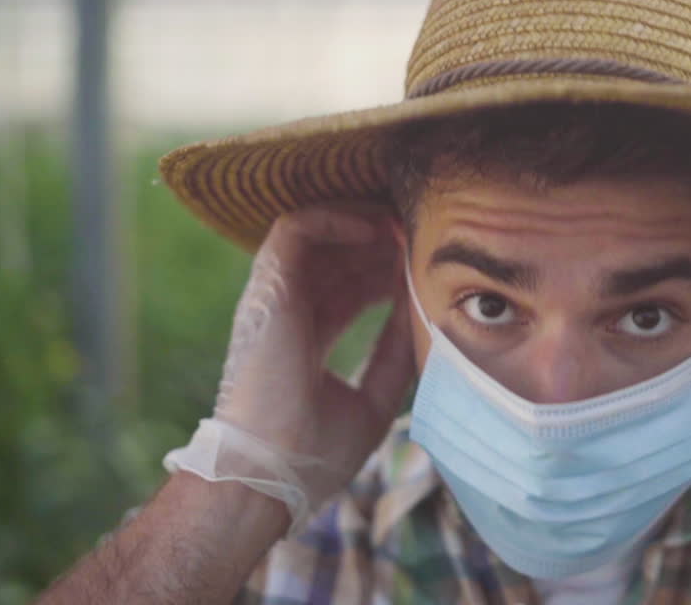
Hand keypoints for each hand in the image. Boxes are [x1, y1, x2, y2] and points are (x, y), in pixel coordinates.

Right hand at [168, 204, 416, 532]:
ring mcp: (274, 298)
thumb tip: (420, 314)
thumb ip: (393, 355)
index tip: (422, 266)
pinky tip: (377, 231)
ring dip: (363, 223)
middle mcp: (287, 314)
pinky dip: (337, 218)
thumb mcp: (374, 399)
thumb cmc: (314, 451)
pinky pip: (297, 227)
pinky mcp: (268, 287)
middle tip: (421, 236)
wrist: (270, 472)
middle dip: (381, 242)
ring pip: (317, 235)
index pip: (347, 289)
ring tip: (404, 226)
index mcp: (306, 340)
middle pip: (335, 258)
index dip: (385, 271)